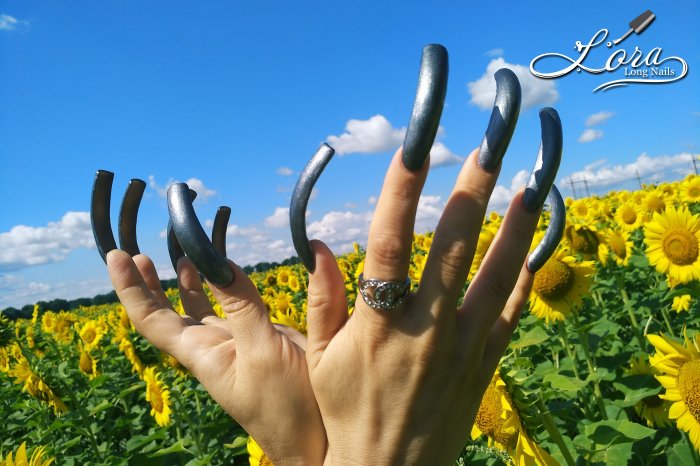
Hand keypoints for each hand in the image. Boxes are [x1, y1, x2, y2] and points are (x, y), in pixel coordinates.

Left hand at [106, 251, 326, 465]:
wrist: (315, 436)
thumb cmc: (286, 407)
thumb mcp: (261, 352)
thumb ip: (241, 306)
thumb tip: (217, 262)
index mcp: (200, 355)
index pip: (152, 320)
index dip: (131, 289)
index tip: (116, 256)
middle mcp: (211, 347)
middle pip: (168, 314)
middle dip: (150, 284)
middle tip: (135, 254)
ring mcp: (235, 343)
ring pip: (200, 308)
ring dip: (186, 281)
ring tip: (179, 253)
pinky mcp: (260, 338)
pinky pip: (234, 305)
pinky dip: (224, 286)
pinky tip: (225, 271)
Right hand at [304, 147, 546, 464]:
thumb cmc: (345, 414)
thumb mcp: (320, 361)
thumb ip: (322, 301)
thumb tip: (321, 246)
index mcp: (378, 324)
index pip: (388, 243)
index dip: (401, 189)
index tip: (416, 145)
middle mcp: (426, 329)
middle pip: (451, 246)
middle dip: (472, 189)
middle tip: (491, 143)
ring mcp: (462, 347)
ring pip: (496, 274)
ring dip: (515, 226)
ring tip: (534, 182)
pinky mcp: (484, 364)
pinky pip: (511, 313)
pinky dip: (525, 277)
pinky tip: (537, 245)